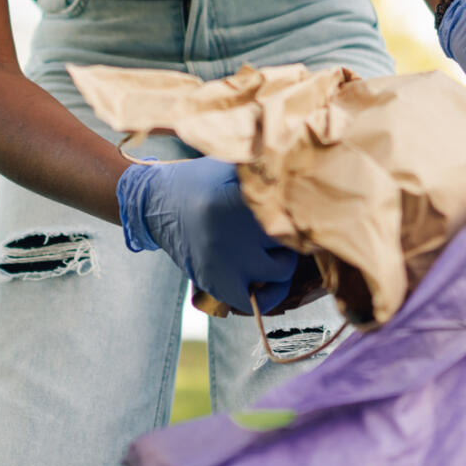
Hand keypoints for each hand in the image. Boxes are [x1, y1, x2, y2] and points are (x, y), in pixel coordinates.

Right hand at [116, 157, 296, 314]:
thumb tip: (304, 173)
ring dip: (283, 260)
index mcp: (238, 198)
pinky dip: (267, 294)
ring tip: (273, 250)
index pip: (294, 211)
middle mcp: (233, 232)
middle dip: (298, 233)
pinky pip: (256, 301)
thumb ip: (264, 168)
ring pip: (281, 270)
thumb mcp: (229, 164)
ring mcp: (225, 261)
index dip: (309, 210)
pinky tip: (264, 280)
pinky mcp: (215, 282)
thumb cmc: (201, 180)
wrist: (155, 203)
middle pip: (293, 239)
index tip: (310, 208)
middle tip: (288, 225)